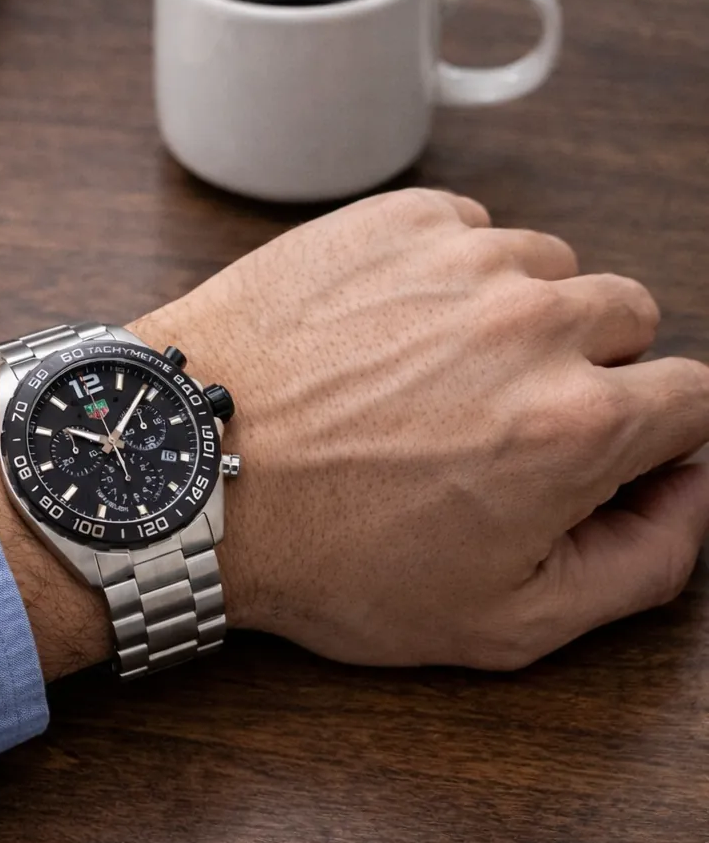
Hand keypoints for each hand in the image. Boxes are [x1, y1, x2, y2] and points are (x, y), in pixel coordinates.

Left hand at [0, 189, 708, 678]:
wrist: (183, 473)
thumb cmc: (322, 555)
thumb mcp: (499, 622)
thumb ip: (639, 565)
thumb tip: (689, 492)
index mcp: (578, 422)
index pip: (693, 398)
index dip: (648, 436)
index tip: (590, 455)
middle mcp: (533, 321)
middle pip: (626, 322)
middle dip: (586, 371)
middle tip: (494, 422)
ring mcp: (458, 258)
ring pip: (547, 269)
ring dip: (514, 315)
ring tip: (427, 377)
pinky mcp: (388, 220)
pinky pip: (467, 230)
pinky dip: (446, 272)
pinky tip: (386, 331)